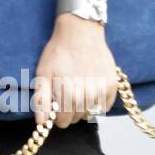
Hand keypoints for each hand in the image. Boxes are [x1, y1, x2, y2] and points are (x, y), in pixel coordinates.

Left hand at [32, 14, 118, 128]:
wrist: (80, 31)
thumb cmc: (58, 52)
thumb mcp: (43, 73)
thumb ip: (42, 100)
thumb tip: (41, 123)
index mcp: (68, 94)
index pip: (63, 121)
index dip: (57, 116)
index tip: (56, 107)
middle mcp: (87, 95)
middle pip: (77, 119)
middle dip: (69, 111)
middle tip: (66, 95)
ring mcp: (102, 90)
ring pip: (91, 113)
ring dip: (83, 107)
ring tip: (77, 91)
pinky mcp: (112, 85)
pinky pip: (105, 106)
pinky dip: (97, 103)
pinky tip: (90, 90)